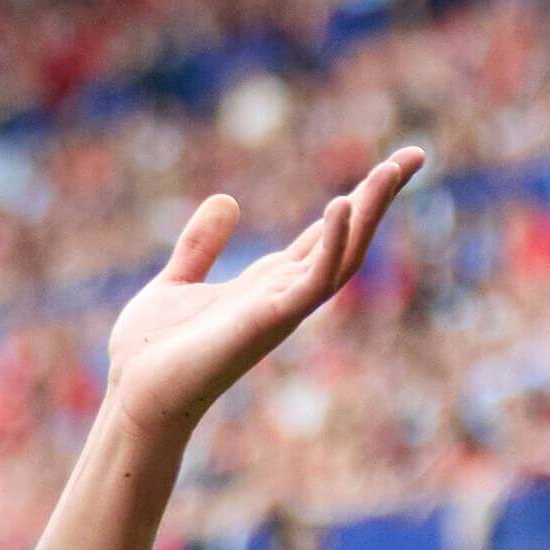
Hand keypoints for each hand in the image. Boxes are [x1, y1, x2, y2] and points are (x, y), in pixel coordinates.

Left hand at [104, 147, 423, 446]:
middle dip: (379, 198)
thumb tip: (228, 199)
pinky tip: (341, 205)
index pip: (324, 234)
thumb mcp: (176, 281)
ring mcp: (281, 308)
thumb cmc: (151, 352)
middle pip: (346, 238)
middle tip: (414, 154)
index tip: (392, 166)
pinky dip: (332, 244)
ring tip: (392, 169)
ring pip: (343, 256)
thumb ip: (201, 245)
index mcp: (266, 283)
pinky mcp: (268, 321)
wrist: (134, 396)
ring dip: (369, 213)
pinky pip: (313, 280)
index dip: (356, 200)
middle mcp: (283, 294)